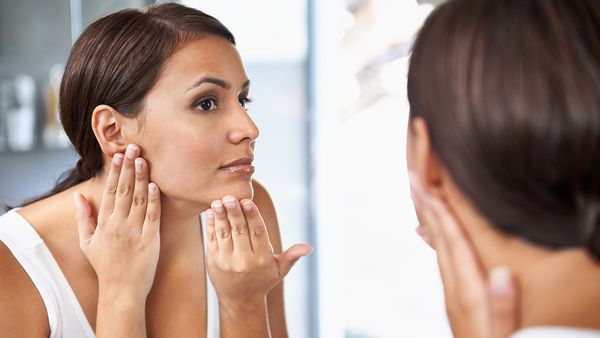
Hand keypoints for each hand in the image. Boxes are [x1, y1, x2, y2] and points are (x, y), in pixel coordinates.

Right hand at [73, 144, 160, 300]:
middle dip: (129, 167)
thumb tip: (77, 195)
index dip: (115, 172)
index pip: (110, 191)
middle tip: (134, 147)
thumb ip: (84, 217)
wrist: (122, 290)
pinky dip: (154, 200)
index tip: (119, 154)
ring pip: (139, 200)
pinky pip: (153, 216)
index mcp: (105, 223)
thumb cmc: (105, 266)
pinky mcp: (151, 240)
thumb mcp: (88, 242)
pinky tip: (155, 185)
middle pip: (124, 190)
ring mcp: (136, 232)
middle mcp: (119, 225)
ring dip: (141, 178)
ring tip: (144, 159)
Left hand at [204, 196, 311, 309]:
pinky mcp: (213, 260)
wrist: (239, 300)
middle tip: (230, 197)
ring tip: (218, 202)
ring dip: (220, 216)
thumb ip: (292, 256)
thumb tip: (309, 248)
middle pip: (240, 231)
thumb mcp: (280, 270)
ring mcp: (226, 260)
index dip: (252, 216)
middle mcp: (244, 260)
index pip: (258, 233)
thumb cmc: (262, 280)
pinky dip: (211, 224)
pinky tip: (211, 211)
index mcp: (262, 258)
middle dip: (234, 213)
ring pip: (224, 234)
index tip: (247, 202)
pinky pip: (212, 239)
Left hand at [410, 175, 518, 337]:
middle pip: (438, 240)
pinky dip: (437, 242)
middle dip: (426, 208)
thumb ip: (504, 309)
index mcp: (468, 292)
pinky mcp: (456, 302)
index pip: (453, 243)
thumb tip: (502, 275)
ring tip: (422, 199)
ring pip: (438, 249)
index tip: (426, 187)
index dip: (439, 213)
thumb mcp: (507, 337)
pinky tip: (433, 236)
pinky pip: (444, 262)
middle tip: (413, 180)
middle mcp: (455, 289)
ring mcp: (453, 295)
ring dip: (429, 221)